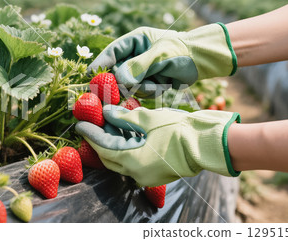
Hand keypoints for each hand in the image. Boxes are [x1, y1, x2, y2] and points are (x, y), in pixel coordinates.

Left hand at [75, 105, 240, 185]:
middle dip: (99, 141)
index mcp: (132, 161)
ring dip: (113, 144)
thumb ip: (124, 117)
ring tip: (107, 125)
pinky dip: (126, 149)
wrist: (207, 142)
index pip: (103, 147)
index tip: (80, 123)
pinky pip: (133, 162)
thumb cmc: (179, 130)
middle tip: (91, 125)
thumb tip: (106, 112)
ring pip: (121, 160)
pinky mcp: (155, 172)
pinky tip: (124, 133)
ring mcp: (147, 176)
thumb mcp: (149, 119)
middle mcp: (136, 174)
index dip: (91, 134)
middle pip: (109, 157)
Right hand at [87, 24, 236, 97]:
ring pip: (129, 86)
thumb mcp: (160, 55)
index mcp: (133, 41)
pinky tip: (165, 85)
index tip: (90, 77)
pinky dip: (152, 92)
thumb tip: (119, 80)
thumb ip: (138, 66)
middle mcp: (134, 56)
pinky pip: (142, 92)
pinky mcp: (149, 82)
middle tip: (122, 92)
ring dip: (142, 88)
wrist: (202, 60)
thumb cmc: (182, 50)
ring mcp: (141, 70)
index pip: (111, 53)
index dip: (100, 65)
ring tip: (159, 82)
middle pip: (116, 73)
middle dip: (122, 83)